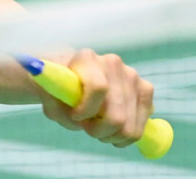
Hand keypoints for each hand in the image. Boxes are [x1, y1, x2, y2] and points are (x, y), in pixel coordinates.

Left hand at [38, 48, 154, 147]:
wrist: (73, 78)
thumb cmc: (60, 89)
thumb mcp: (50, 99)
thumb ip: (60, 110)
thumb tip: (77, 119)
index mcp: (86, 58)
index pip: (98, 88)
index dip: (86, 110)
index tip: (75, 116)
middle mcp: (112, 63)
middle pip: (116, 113)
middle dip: (99, 130)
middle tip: (87, 128)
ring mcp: (132, 75)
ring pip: (129, 123)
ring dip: (112, 135)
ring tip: (99, 131)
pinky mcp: (145, 89)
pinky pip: (141, 125)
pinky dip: (126, 136)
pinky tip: (113, 133)